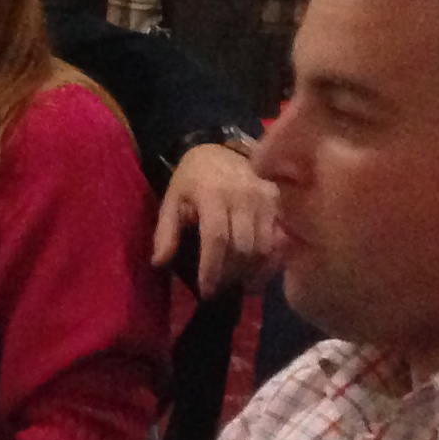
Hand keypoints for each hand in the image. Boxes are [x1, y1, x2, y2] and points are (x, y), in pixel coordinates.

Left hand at [153, 143, 279, 295]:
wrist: (222, 149)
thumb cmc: (193, 178)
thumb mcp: (172, 199)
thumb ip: (166, 231)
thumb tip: (159, 262)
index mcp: (213, 194)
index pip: (216, 238)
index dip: (212, 268)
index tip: (206, 290)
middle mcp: (244, 197)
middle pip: (242, 247)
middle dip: (230, 274)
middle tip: (219, 290)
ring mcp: (266, 200)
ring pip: (263, 247)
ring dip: (251, 272)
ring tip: (236, 286)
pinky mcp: (279, 203)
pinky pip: (278, 240)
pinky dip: (269, 261)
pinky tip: (257, 274)